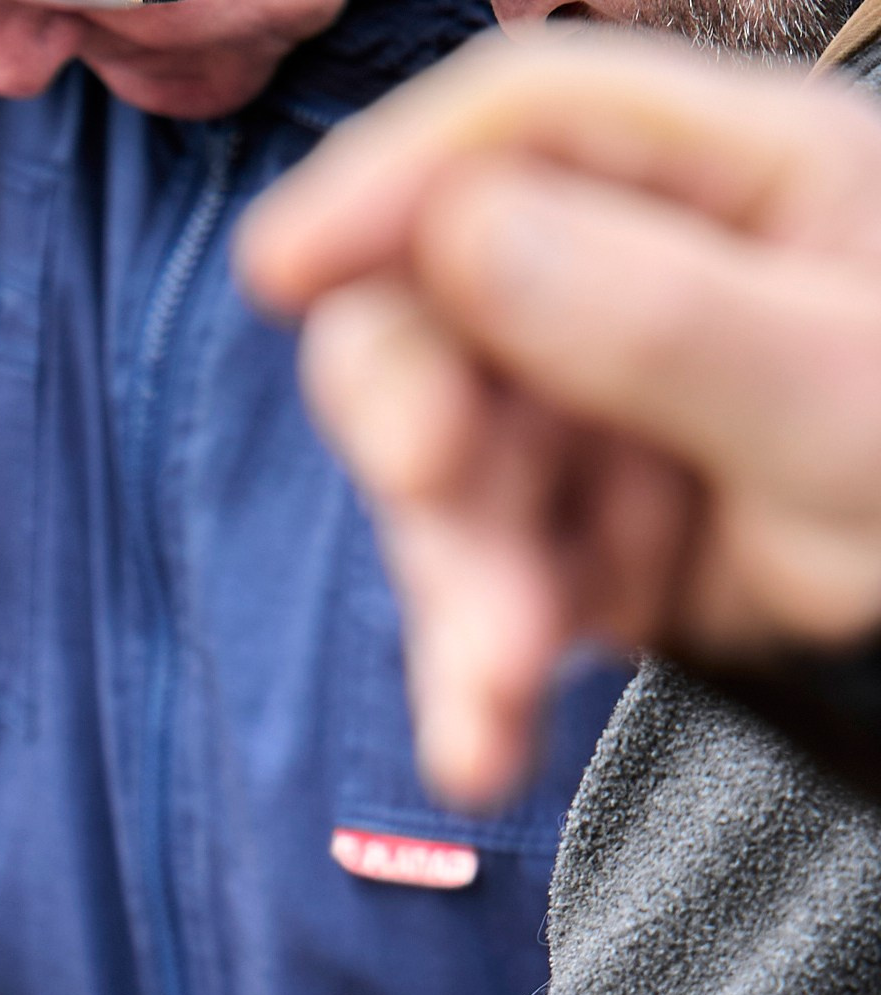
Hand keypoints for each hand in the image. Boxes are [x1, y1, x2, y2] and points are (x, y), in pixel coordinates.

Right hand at [236, 28, 880, 804]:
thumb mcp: (833, 405)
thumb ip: (659, 318)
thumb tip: (462, 235)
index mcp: (732, 179)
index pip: (524, 128)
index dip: (388, 181)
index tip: (284, 267)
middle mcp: (636, 284)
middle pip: (440, 305)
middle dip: (412, 409)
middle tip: (425, 484)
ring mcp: (596, 418)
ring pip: (444, 481)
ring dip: (455, 590)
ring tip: (494, 699)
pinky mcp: (574, 546)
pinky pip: (479, 600)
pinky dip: (472, 679)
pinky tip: (477, 751)